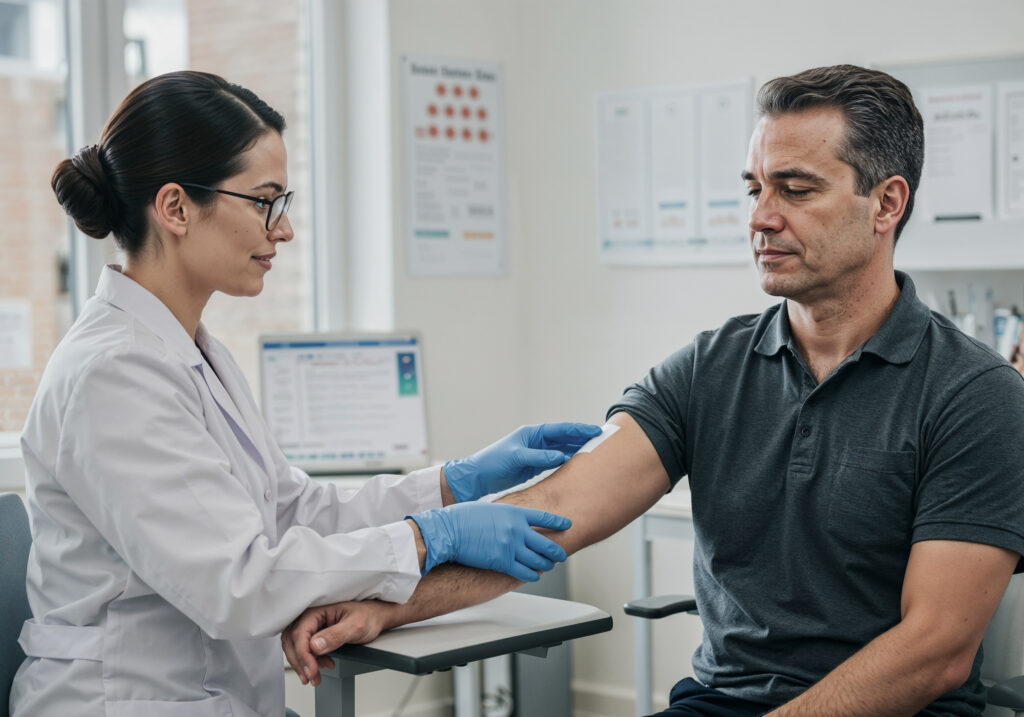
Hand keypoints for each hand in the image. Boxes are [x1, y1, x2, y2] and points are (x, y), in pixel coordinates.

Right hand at [282, 600, 390, 686]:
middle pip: (292, 640)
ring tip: (315, 677)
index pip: (300, 633)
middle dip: (299, 662)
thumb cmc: (368, 615)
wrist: (376, 616)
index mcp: (318, 609)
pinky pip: (304, 648)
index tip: (311, 670)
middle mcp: (312, 615)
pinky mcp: (316, 633)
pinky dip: (309, 661)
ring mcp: (313, 624)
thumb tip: (315, 645)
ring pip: (295, 646)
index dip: (303, 654)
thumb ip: (336, 635)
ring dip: (302, 664)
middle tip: (310, 677)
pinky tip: (322, 667)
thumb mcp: (356, 625)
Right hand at [409, 502, 569, 581]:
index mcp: (515, 513)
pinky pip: (524, 572)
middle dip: (556, 551)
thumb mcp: (491, 508)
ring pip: (538, 561)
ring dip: (546, 566)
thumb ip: (508, 515)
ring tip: (549, 567)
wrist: (450, 530)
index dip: (558, 522)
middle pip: (546, 543)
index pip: (544, 518)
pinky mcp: (502, 562)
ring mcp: (511, 547)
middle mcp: (517, 530)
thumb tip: (516, 522)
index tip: (568, 524)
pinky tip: (535, 576)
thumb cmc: (464, 517)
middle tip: (562, 555)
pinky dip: (532, 576)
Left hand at [444, 422, 601, 501]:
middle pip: (564, 438)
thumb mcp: (516, 458)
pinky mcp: (534, 465)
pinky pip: (556, 461)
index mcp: (532, 433)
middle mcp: (536, 441)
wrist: (478, 477)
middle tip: (601, 439)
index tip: (595, 431)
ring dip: (577, 449)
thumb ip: (538, 457)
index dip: (578, 430)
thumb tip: (561, 457)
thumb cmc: (493, 463)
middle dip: (582, 437)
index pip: (560, 430)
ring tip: (595, 451)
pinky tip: (578, 464)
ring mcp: (536, 452)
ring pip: (562, 449)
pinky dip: (567, 461)